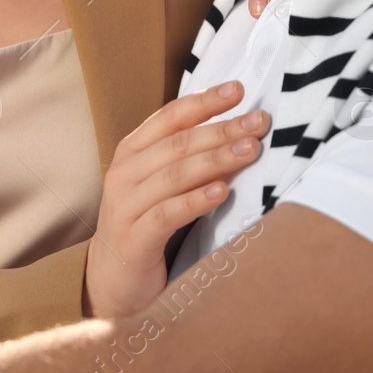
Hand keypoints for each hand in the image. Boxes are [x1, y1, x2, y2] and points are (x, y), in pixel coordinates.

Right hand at [82, 80, 269, 318]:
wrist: (114, 282)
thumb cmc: (147, 225)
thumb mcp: (164, 186)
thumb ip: (191, 159)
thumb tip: (241, 132)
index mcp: (132, 152)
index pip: (170, 117)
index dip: (204, 101)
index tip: (239, 90)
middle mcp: (124, 174)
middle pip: (178, 144)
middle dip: (221, 129)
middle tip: (258, 122)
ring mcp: (125, 206)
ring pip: (174, 175)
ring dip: (216, 160)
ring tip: (249, 150)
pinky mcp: (133, 239)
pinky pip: (167, 214)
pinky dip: (196, 200)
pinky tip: (222, 192)